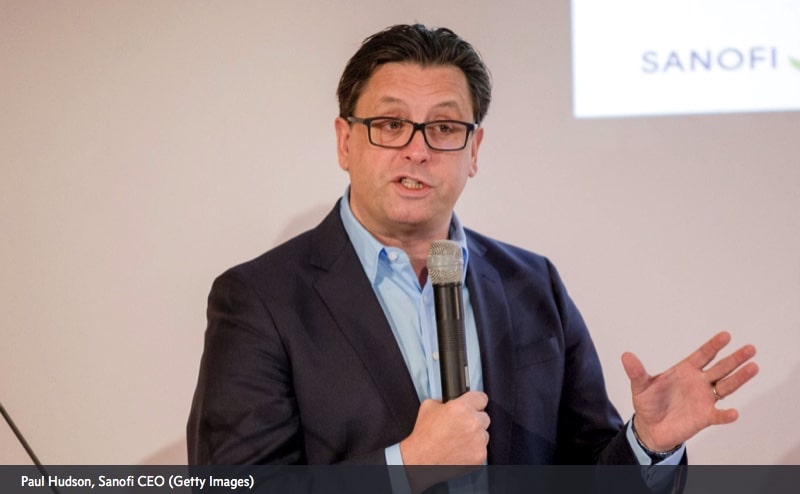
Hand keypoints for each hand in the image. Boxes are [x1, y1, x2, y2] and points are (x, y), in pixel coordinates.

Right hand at [400, 391, 489, 464]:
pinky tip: (460, 450)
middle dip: (474, 420)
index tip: (475, 405)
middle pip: (484, 417)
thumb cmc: (424, 436)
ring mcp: (478, 440)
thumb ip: (443, 401)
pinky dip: (473, 450)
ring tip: (459, 440)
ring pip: (484, 434)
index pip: (481, 398)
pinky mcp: (480, 455)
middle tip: (461, 426)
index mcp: (461, 407)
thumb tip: (450, 401)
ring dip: (475, 436)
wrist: (422, 460)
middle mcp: (473, 422)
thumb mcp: (428, 407)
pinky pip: (482, 449)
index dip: (476, 402)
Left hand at [621, 331, 757, 451]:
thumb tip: (625, 356)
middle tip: (750, 348)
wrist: (651, 427)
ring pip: (726, 386)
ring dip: (739, 378)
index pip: (702, 355)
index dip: (714, 346)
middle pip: (721, 368)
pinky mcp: (704, 417)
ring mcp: (704, 399)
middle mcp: (698, 382)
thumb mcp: (640, 386)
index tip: (726, 335)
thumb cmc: (648, 403)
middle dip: (735, 359)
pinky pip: (718, 415)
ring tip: (754, 367)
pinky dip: (726, 415)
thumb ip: (636, 372)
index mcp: (684, 371)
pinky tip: (733, 413)